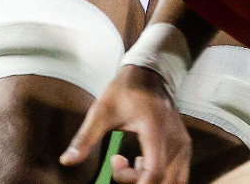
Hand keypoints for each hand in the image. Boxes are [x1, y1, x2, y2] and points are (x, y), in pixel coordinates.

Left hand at [61, 65, 191, 183]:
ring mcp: (182, 145)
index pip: (154, 172)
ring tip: (129, 164)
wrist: (148, 75)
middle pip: (164, 180)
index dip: (135, 183)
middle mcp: (175, 140)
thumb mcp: (101, 111)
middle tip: (116, 164)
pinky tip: (140, 162)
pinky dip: (158, 177)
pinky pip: (177, 175)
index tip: (114, 174)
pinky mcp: (183, 147)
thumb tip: (66, 160)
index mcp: (156, 130)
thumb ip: (85, 138)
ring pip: (173, 180)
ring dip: (148, 181)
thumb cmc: (125, 91)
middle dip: (137, 181)